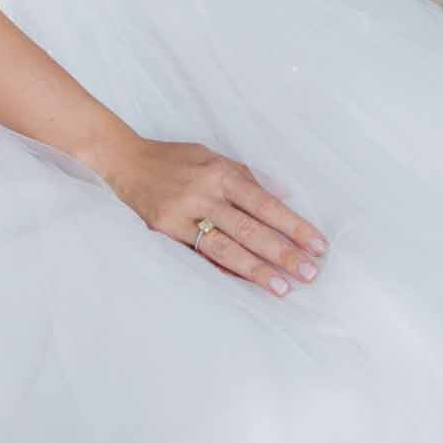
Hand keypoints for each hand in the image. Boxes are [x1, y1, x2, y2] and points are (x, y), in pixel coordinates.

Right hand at [79, 132, 327, 296]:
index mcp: (220, 172)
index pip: (265, 203)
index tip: (317, 244)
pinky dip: (223, 271)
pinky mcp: (165, 231)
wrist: (125, 160)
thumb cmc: (175, 159)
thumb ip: (245, 177)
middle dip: (282, 252)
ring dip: (256, 269)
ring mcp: (182, 214)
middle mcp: (203, 193)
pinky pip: (199, 256)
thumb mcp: (212, 156)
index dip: (293, 225)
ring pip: (225, 248)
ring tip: (282, 287)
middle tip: (309, 273)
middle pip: (250, 229)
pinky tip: (244, 284)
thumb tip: (282, 199)